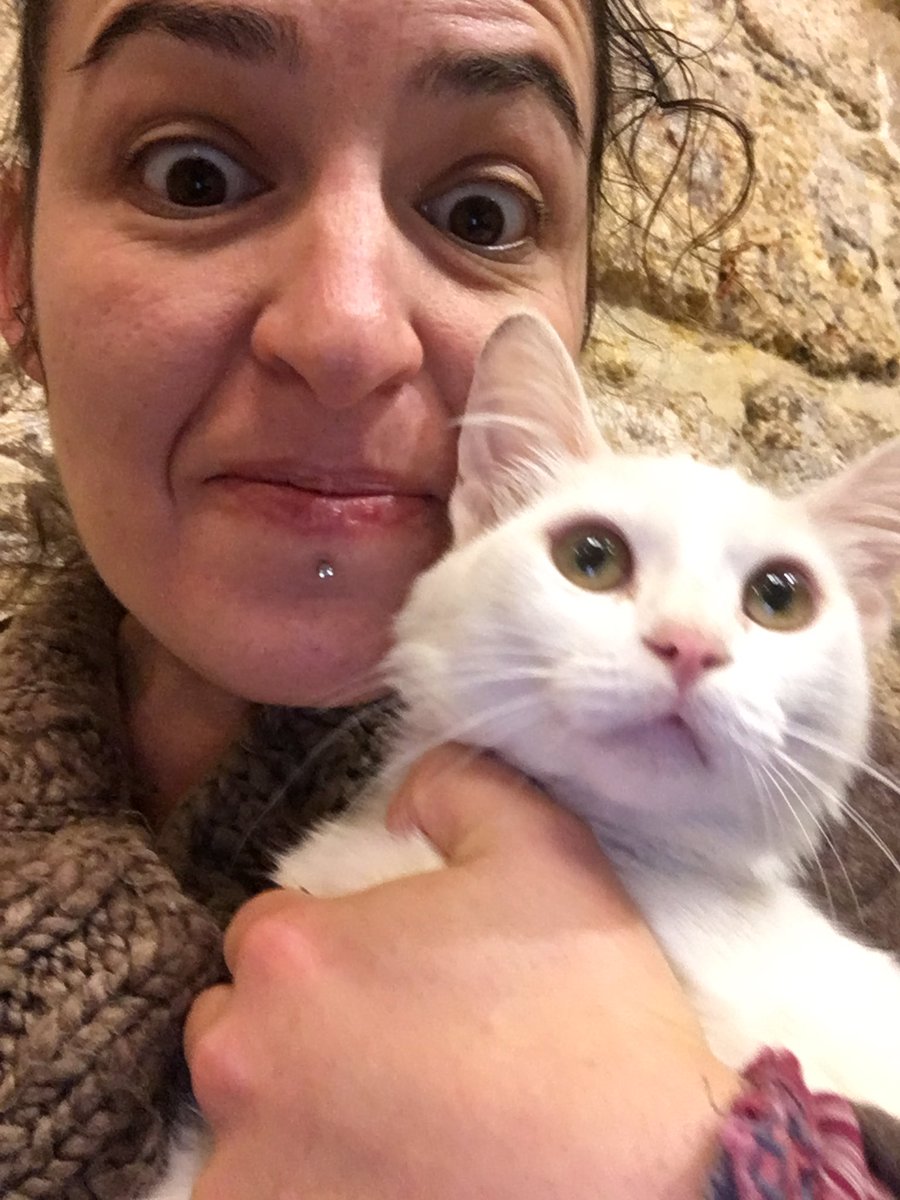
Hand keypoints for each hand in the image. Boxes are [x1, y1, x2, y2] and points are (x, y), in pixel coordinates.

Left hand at [186, 745, 739, 1199]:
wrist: (648, 1185)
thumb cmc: (587, 1015)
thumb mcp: (541, 848)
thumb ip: (455, 785)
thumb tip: (399, 798)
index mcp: (292, 952)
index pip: (265, 932)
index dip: (332, 948)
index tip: (391, 980)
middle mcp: (240, 1059)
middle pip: (237, 1023)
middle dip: (295, 1028)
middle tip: (391, 1052)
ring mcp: (247, 1168)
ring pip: (242, 1120)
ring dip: (290, 1114)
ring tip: (393, 1122)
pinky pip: (259, 1196)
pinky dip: (302, 1186)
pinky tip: (389, 1176)